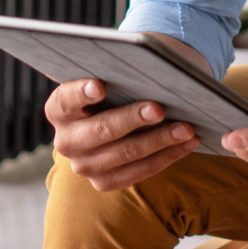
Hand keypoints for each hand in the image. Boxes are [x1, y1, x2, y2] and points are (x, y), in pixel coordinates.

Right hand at [46, 79, 199, 190]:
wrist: (112, 114)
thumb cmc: (114, 85)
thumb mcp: (109, 76)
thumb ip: (118, 72)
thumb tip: (151, 67)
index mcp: (59, 108)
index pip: (66, 99)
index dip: (82, 92)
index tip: (101, 86)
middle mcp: (66, 140)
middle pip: (100, 130)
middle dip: (132, 118)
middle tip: (159, 108)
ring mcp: (84, 166)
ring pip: (126, 154)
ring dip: (160, 140)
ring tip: (187, 127)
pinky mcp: (104, 181)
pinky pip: (139, 171)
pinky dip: (167, 156)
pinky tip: (188, 142)